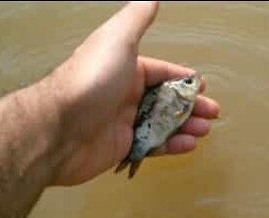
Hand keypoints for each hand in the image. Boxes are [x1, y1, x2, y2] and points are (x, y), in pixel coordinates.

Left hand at [44, 1, 219, 185]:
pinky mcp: (120, 147)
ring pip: (162, 124)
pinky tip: (187, 144)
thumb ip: (136, 19)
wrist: (57, 130)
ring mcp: (123, 122)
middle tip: (211, 112)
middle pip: (165, 100)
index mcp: (125, 69)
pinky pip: (152, 145)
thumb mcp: (116, 41)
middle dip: (190, 105)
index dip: (182, 78)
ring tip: (204, 129)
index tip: (201, 86)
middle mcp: (124, 95)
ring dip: (185, 125)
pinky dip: (172, 145)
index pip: (161, 72)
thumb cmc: (89, 81)